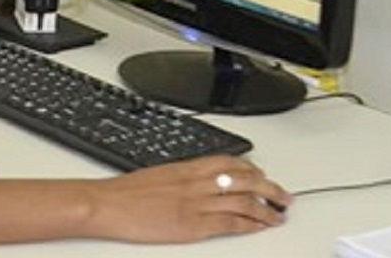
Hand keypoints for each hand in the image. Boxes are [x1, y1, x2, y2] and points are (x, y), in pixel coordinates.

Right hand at [90, 155, 291, 242]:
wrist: (107, 204)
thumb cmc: (124, 192)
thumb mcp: (157, 174)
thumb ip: (181, 177)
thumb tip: (194, 182)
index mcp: (186, 167)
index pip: (229, 162)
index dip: (252, 169)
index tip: (262, 176)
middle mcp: (196, 182)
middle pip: (244, 180)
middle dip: (269, 188)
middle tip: (283, 196)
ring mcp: (196, 204)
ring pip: (243, 201)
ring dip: (266, 208)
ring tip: (279, 214)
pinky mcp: (193, 225)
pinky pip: (230, 223)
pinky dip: (249, 225)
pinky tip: (259, 227)